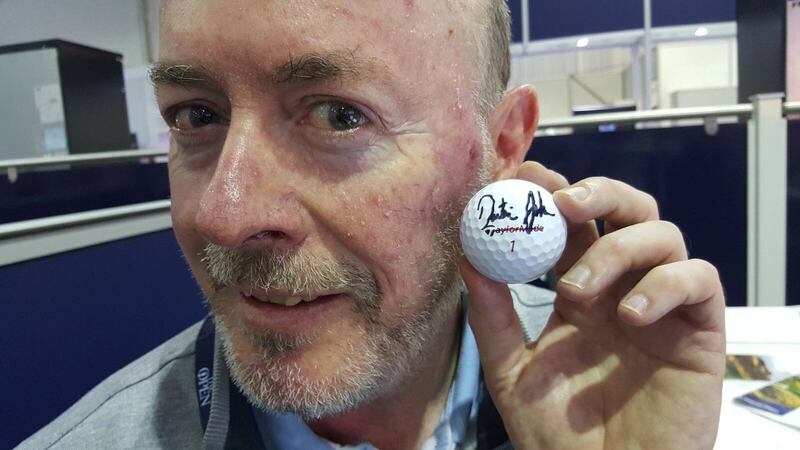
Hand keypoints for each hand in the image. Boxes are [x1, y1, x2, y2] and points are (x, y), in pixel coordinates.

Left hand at [460, 161, 725, 449]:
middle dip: (598, 192)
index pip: (574, 224)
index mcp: (580, 291)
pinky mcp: (699, 331)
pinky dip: (665, 283)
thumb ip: (492, 317)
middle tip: (563, 204)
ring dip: (618, 248)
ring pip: (663, 235)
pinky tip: (630, 313)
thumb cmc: (559, 433)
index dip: (553, 192)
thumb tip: (469, 256)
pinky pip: (699, 280)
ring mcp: (663, 306)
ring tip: (577, 290)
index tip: (523, 176)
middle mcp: (623, 288)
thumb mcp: (512, 372)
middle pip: (628, 209)